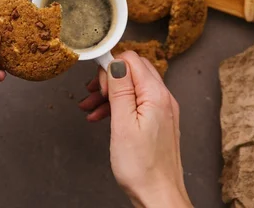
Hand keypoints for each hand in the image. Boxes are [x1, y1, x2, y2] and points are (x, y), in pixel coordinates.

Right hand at [79, 52, 191, 207]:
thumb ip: (120, 89)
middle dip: (109, 79)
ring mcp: (162, 110)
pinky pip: (136, 103)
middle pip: (133, 72)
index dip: (111, 66)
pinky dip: (118, 106)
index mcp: (156, 95)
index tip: (96, 81)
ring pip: (132, 88)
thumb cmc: (141, 167)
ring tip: (90, 108)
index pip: (132, 60)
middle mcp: (163, 98)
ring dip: (110, 94)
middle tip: (92, 93)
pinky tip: (102, 117)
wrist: (158, 196)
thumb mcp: (122, 124)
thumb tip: (115, 62)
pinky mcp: (158, 122)